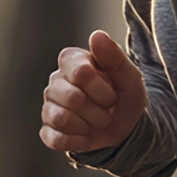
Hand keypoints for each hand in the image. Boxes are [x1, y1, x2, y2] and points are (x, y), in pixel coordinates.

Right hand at [39, 30, 147, 154]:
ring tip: (96, 121)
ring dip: (88, 126)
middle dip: (98, 111)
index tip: (113, 94)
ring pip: (62, 119)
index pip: (81, 74)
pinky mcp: (47, 130)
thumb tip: (96, 35)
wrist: (125, 128)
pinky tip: (85, 135)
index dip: (102, 90)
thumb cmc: (124, 96)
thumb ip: (114, 56)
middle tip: (107, 110)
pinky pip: (56, 139)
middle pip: (72, 98)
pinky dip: (77, 141)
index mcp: (72, 60)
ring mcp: (49, 105)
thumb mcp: (129, 78)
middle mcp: (56, 79)